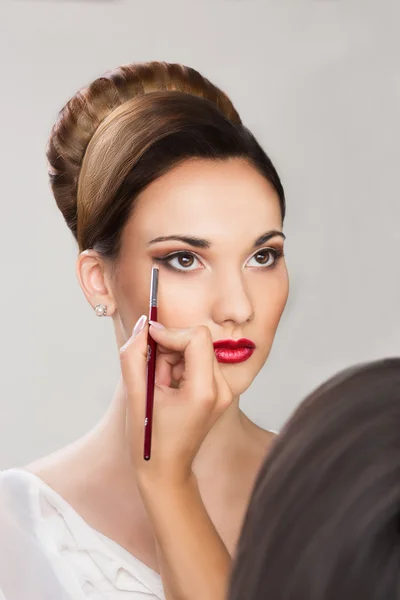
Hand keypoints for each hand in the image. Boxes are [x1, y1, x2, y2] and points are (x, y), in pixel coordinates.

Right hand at [120, 316, 232, 486]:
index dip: (171, 332)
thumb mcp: (134, 395)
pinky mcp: (219, 392)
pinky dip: (179, 367)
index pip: (198, 337)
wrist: (166, 471)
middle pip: (197, 341)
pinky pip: (198, 363)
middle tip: (152, 372)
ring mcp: (224, 391)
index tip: (149, 339)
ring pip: (196, 350)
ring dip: (172, 359)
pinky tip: (168, 388)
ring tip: (159, 385)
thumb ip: (134, 355)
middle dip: (169, 348)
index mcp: (204, 391)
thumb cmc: (149, 439)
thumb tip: (142, 325)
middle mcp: (222, 389)